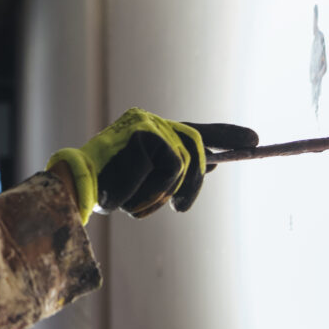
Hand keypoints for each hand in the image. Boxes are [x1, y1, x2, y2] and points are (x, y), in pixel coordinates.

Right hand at [48, 108, 258, 222]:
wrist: (73, 190)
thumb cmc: (106, 188)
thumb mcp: (147, 182)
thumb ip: (177, 172)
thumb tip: (214, 166)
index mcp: (150, 130)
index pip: (196, 130)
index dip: (227, 135)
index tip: (255, 141)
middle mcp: (149, 121)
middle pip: (196, 148)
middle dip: (194, 183)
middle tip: (180, 207)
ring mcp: (147, 123)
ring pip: (184, 163)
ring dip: (165, 193)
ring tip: (138, 203)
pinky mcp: (143, 132)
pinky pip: (170, 167)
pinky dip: (154, 189)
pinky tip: (129, 194)